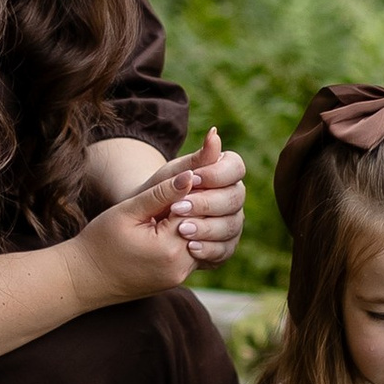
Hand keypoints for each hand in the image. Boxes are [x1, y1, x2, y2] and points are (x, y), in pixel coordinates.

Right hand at [73, 157, 211, 311]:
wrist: (84, 279)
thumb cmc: (100, 242)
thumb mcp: (128, 211)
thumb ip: (161, 194)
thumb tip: (190, 176)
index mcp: (169, 248)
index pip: (196, 209)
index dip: (194, 189)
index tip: (192, 172)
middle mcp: (180, 266)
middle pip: (204, 226)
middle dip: (199, 204)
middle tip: (193, 183)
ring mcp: (179, 276)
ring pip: (202, 240)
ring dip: (195, 220)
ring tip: (182, 201)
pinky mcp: (175, 279)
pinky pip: (192, 252)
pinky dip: (189, 235)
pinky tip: (176, 220)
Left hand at [166, 127, 244, 270]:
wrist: (147, 220)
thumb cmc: (162, 191)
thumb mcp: (174, 173)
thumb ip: (196, 159)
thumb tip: (215, 133)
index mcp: (226, 173)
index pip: (236, 168)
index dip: (217, 174)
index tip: (193, 180)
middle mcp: (234, 198)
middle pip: (235, 198)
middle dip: (206, 203)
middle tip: (179, 208)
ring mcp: (232, 223)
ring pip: (232, 225)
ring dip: (206, 228)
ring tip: (181, 230)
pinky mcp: (225, 246)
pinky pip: (225, 250)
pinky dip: (209, 250)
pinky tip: (191, 248)